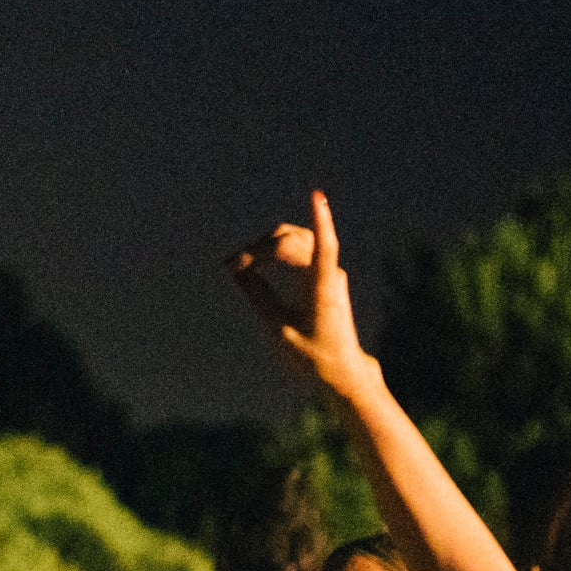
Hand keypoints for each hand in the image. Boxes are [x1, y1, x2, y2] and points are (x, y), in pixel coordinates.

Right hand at [228, 190, 381, 398]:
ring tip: (235, 267)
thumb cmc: (312, 357)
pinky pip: (296, 255)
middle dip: (260, 247)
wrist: (340, 374)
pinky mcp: (322, 279)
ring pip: (294, 243)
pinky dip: (273, 257)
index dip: (320, 219)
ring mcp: (327, 274)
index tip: (317, 196)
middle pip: (293, 240)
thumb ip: (257, 296)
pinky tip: (252, 266)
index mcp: (322, 286)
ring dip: (265, 249)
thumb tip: (237, 271)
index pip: (322, 245)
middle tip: (229, 267)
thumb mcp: (278, 328)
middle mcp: (328, 273)